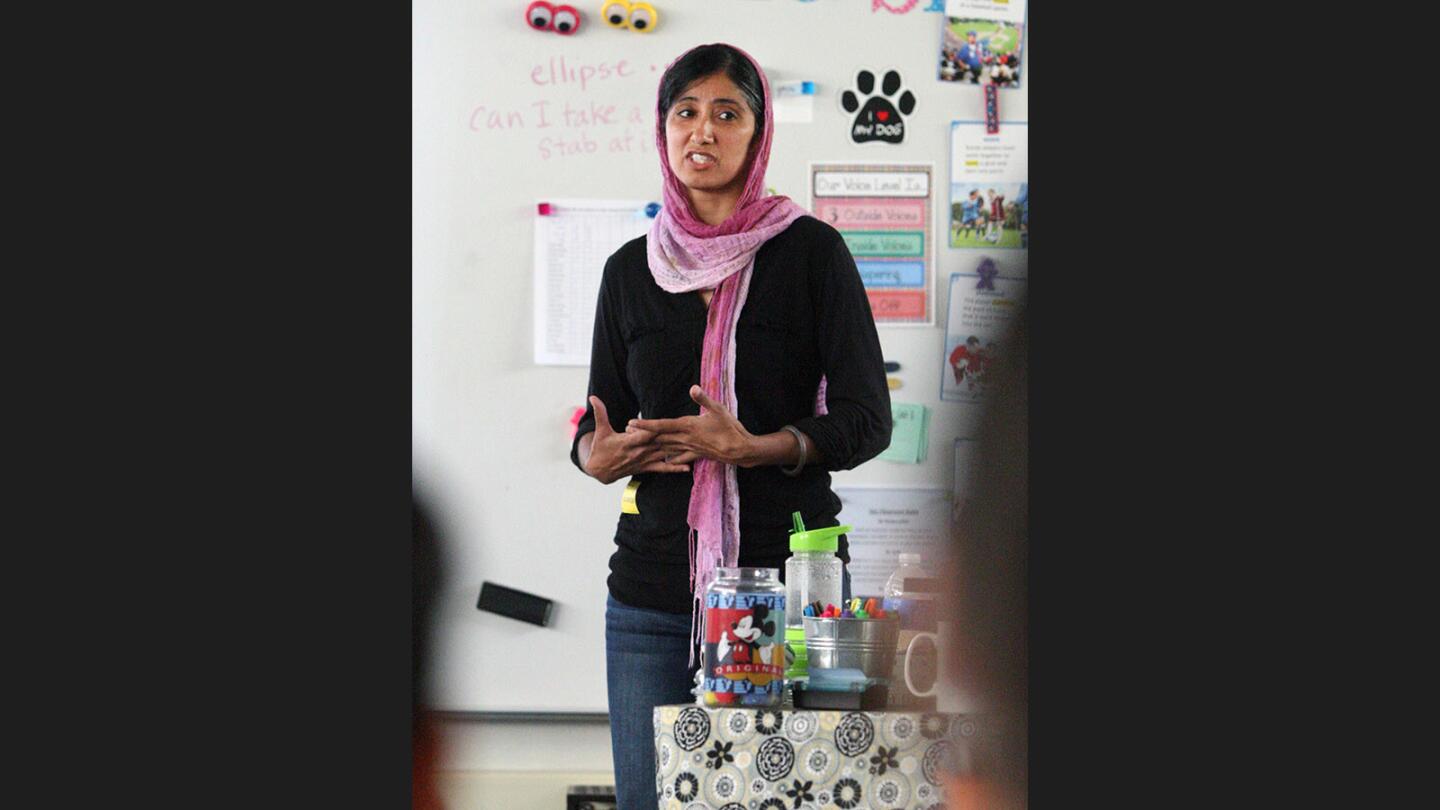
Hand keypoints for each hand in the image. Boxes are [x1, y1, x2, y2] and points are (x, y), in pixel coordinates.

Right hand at [582, 396, 690, 483]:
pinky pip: (662, 469)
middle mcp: (639, 452)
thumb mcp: (600, 430)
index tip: (665, 423)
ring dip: (677, 452)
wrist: (600, 471)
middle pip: (658, 444)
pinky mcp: (646, 468)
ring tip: (693, 448)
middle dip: (673, 439)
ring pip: (663, 455)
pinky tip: (688, 467)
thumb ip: (600, 412)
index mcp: (628, 442)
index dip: (652, 429)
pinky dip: (675, 468)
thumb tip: (593, 397)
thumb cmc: (601, 448)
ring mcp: (644, 461)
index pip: (643, 434)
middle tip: (689, 434)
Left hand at [628, 385, 756, 467]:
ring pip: (666, 448)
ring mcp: (690, 448)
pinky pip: (680, 457)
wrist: (740, 450)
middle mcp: (685, 438)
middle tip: (626, 433)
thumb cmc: (730, 428)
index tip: (632, 423)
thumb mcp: (719, 409)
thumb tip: (693, 388)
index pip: (662, 425)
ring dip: (651, 446)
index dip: (646, 424)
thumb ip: (704, 399)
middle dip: (642, 435)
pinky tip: (664, 461)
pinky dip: (670, 459)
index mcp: (688, 426)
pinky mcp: (697, 454)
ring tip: (638, 444)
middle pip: (659, 437)